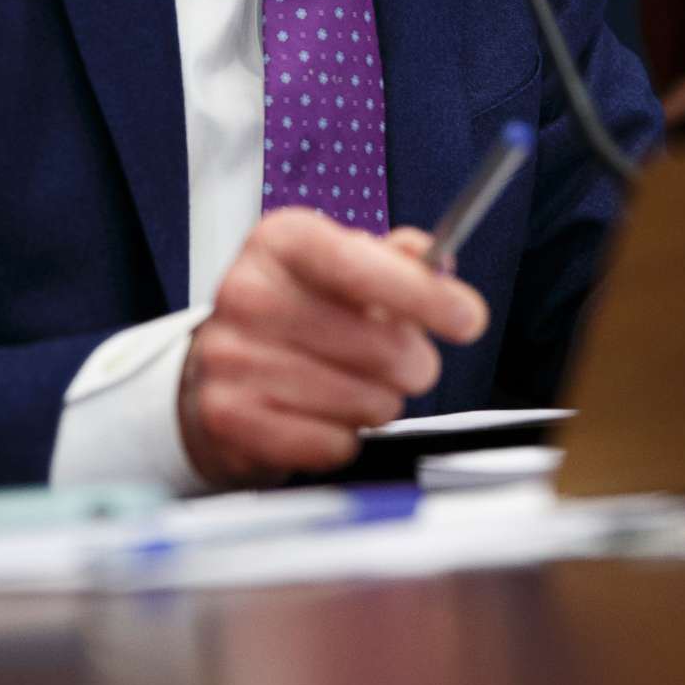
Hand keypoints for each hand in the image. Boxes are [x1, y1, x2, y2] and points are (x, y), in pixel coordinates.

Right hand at [178, 210, 488, 488]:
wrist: (216, 368)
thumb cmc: (294, 313)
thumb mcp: (339, 265)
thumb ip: (395, 259)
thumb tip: (438, 262)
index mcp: (281, 240)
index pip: (361, 266)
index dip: (424, 296)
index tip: (468, 318)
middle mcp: (248, 291)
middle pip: (379, 346)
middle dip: (411, 363)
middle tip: (400, 363)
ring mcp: (232, 356)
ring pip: (364, 402)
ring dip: (377, 402)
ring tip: (352, 387)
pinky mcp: (230, 416)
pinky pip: (333, 444)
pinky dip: (344, 438)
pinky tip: (322, 416)